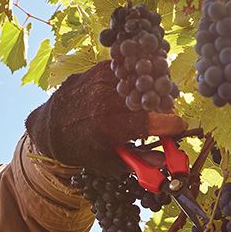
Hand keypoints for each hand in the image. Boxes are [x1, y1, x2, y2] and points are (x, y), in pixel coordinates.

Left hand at [24, 61, 182, 174]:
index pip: (151, 121)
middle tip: (164, 115)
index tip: (179, 126)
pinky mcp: (100, 69)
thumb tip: (163, 160)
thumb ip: (138, 162)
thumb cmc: (82, 147)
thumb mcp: (108, 162)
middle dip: (162, 107)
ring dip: (150, 90)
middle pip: (150, 98)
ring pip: (140, 80)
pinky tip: (136, 90)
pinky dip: (136, 80)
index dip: (171, 124)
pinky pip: (128, 71)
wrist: (51, 125)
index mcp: (109, 126)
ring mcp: (102, 80)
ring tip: (151, 102)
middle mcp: (106, 100)